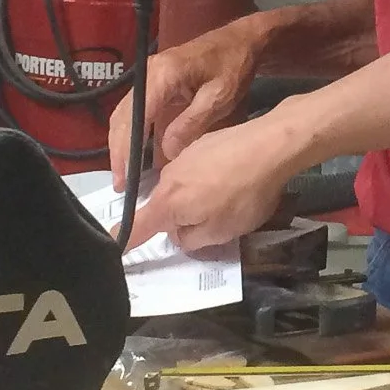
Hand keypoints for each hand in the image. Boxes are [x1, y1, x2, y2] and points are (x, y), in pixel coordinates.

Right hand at [108, 23, 260, 187]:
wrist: (242, 39)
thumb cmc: (234, 65)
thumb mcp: (219, 98)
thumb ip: (192, 124)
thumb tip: (166, 153)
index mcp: (164, 74)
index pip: (136, 116)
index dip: (127, 148)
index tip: (126, 176)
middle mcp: (148, 72)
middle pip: (122, 116)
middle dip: (119, 150)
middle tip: (121, 183)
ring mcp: (148, 74)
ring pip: (124, 113)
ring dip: (121, 143)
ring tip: (124, 173)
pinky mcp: (154, 80)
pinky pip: (134, 108)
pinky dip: (130, 131)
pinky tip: (133, 152)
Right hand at [125, 110, 296, 251]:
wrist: (270, 144)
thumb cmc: (244, 194)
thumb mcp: (220, 232)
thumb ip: (191, 239)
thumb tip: (177, 234)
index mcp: (167, 203)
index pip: (137, 227)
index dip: (127, 240)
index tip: (118, 247)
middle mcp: (168, 176)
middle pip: (163, 206)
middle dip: (177, 219)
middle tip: (206, 226)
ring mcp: (184, 155)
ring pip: (181, 187)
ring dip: (194, 198)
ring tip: (226, 200)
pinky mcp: (203, 142)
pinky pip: (197, 169)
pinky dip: (207, 179)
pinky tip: (231, 178)